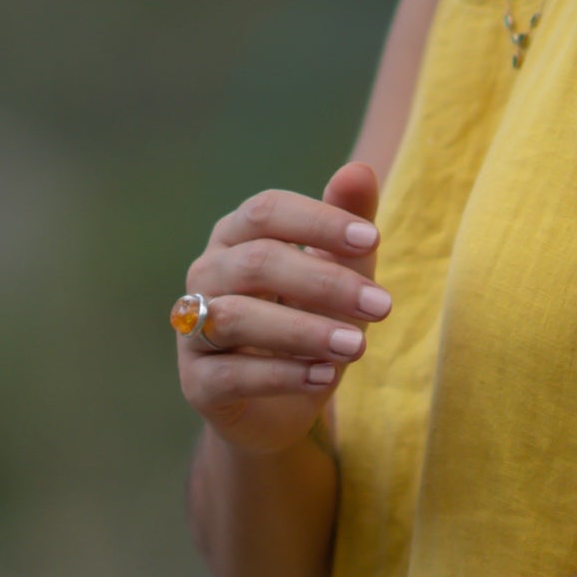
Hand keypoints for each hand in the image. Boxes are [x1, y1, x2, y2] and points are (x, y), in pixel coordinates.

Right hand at [178, 161, 388, 453]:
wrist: (281, 406)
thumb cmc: (310, 322)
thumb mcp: (340, 275)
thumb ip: (347, 226)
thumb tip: (359, 170)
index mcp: (235, 237)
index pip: (266, 211)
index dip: (317, 221)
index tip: (371, 239)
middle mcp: (206, 275)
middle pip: (256, 262)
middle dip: (324, 282)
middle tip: (382, 306)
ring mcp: (194, 329)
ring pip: (237, 317)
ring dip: (304, 331)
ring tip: (358, 345)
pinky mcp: (197, 383)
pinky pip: (233, 374)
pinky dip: (284, 374)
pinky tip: (325, 376)